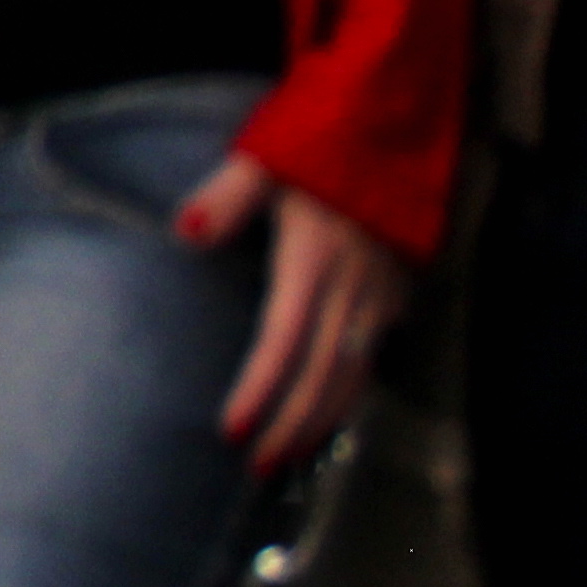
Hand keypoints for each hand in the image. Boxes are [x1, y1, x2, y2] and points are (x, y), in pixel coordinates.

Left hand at [176, 156, 408, 476]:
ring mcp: (382, 294)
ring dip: (324, 419)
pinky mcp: (400, 292)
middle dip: (291, 425)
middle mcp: (353, 288)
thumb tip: (186, 234)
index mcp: (314, 260)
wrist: (397, 121)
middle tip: (261, 465)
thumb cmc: (321, 136)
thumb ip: (226, 197)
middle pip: (323, 375)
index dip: (260, 392)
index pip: (284, 342)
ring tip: (294, 453)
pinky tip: (336, 410)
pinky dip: (353, 391)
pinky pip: (375, 355)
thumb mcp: (266, 157)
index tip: (232, 430)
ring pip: (355, 373)